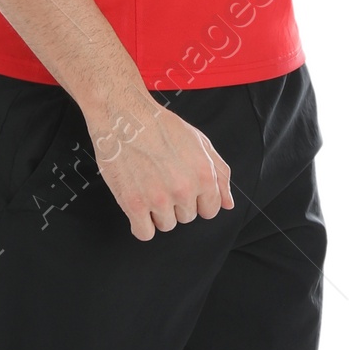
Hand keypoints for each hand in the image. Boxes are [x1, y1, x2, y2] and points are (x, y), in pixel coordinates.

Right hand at [87, 94, 234, 242]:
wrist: (123, 116)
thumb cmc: (160, 125)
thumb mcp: (200, 142)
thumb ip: (220, 174)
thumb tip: (227, 204)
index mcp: (204, 175)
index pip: (210, 210)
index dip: (197, 200)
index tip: (184, 190)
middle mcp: (184, 189)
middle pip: (186, 217)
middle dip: (176, 203)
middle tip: (161, 180)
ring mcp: (158, 198)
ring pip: (166, 225)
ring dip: (157, 213)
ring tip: (148, 187)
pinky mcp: (133, 204)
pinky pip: (144, 233)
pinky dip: (141, 225)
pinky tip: (138, 206)